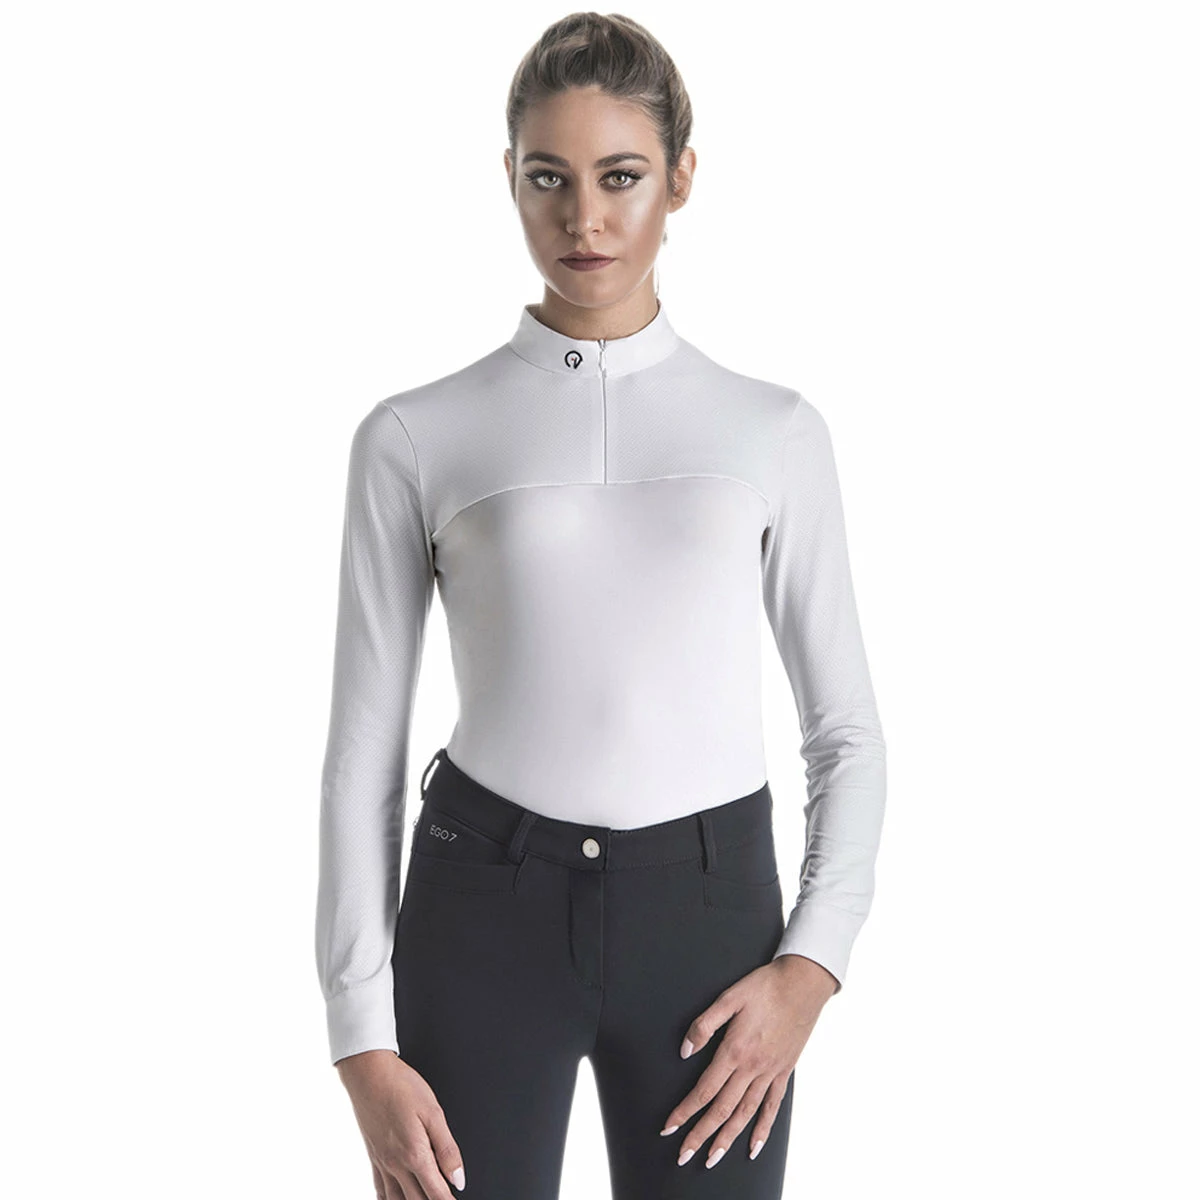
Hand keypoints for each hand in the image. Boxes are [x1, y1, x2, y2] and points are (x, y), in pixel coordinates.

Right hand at [336, 1050, 466, 1197]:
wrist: (368, 1074)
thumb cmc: (401, 1086)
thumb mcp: (433, 1113)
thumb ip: (447, 1149)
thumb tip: (458, 1179)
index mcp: (415, 1154)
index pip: (436, 1193)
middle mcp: (397, 1164)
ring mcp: (383, 1162)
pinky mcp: (373, 1156)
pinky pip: (380, 1189)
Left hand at [658, 954, 837, 1167]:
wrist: (803, 982)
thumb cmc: (765, 986)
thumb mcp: (729, 997)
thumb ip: (704, 1025)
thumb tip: (685, 1051)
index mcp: (735, 1050)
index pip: (704, 1090)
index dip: (685, 1111)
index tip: (669, 1126)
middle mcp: (752, 1067)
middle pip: (722, 1109)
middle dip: (701, 1134)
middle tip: (684, 1155)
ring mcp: (770, 1072)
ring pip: (746, 1114)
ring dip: (727, 1138)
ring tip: (713, 1158)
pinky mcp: (784, 1071)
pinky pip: (773, 1106)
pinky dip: (763, 1129)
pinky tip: (754, 1146)